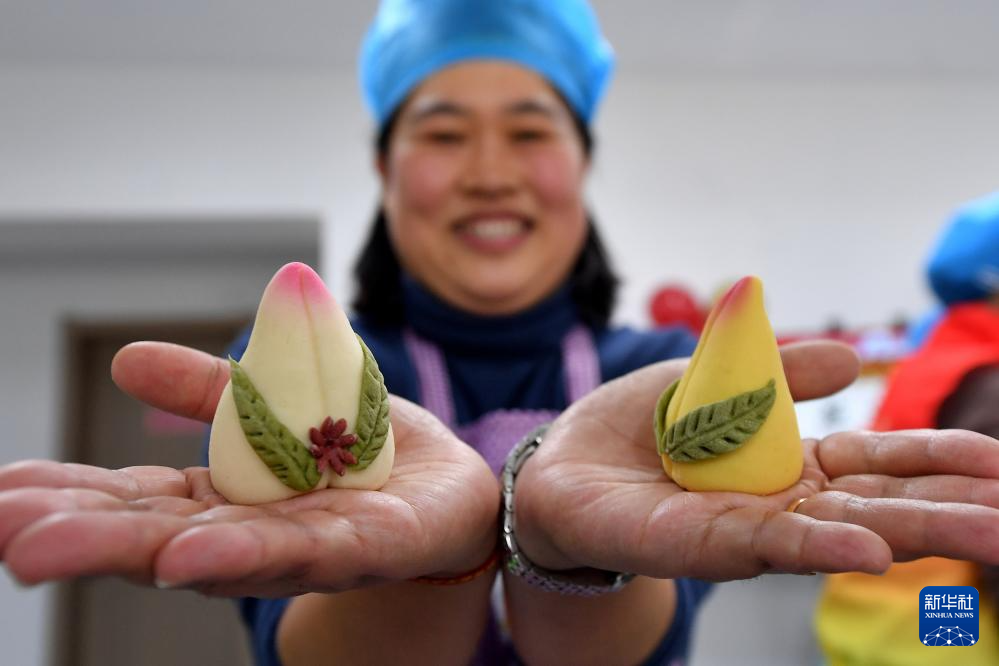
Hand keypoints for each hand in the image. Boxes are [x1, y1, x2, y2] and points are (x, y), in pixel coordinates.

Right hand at [0, 342, 497, 595]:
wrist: (451, 484)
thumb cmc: (361, 447)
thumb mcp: (279, 399)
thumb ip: (212, 389)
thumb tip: (127, 361)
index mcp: (231, 498)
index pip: (142, 503)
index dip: (75, 500)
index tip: (2, 496)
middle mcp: (259, 535)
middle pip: (163, 540)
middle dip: (88, 539)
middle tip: (11, 538)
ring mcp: (312, 548)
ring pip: (222, 555)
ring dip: (141, 555)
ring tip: (61, 550)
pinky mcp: (375, 548)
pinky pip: (313, 549)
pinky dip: (248, 555)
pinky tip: (189, 561)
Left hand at [515, 341, 998, 579]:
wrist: (562, 461)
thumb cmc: (639, 425)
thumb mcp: (713, 380)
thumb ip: (776, 372)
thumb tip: (847, 357)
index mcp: (788, 464)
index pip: (876, 463)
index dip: (932, 461)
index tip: (995, 462)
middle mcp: (778, 505)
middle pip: (875, 508)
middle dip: (948, 511)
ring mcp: (742, 530)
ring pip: (836, 535)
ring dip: (909, 534)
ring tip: (984, 534)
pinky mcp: (695, 544)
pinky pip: (763, 544)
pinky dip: (819, 548)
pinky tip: (869, 551)